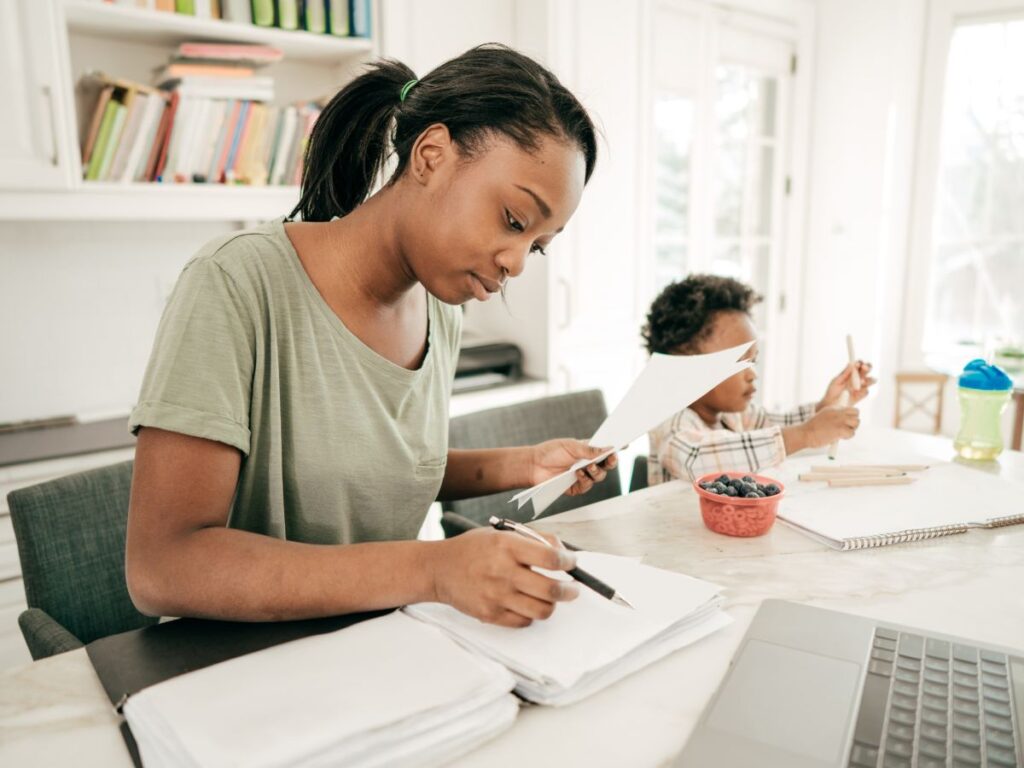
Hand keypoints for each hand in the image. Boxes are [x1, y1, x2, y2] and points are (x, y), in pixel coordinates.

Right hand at [430, 528, 578, 627]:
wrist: (440, 569)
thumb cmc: (473, 549)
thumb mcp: (502, 533)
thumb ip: (534, 539)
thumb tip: (563, 552)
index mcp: (507, 546)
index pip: (550, 558)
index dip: (569, 563)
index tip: (572, 564)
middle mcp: (502, 572)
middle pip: (551, 590)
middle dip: (570, 591)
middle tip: (573, 588)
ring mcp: (496, 596)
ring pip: (542, 610)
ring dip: (552, 604)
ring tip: (550, 597)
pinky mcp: (490, 614)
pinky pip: (524, 622)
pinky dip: (531, 615)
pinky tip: (527, 604)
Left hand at [529, 439, 617, 495]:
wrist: (534, 465)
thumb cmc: (551, 452)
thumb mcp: (571, 446)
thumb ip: (589, 449)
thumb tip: (608, 448)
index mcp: (588, 451)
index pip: (606, 450)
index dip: (616, 449)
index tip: (625, 445)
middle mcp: (588, 464)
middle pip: (607, 465)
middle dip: (611, 462)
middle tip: (610, 458)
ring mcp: (583, 476)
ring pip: (599, 477)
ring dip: (596, 471)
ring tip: (587, 466)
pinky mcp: (576, 487)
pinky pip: (587, 486)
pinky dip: (585, 480)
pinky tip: (578, 474)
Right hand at [793, 405, 860, 449]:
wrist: (805, 434)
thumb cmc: (812, 428)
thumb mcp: (824, 416)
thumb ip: (834, 415)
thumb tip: (846, 419)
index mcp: (833, 408)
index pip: (851, 408)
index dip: (851, 416)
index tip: (846, 422)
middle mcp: (838, 412)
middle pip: (857, 413)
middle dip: (854, 421)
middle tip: (846, 428)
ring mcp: (840, 420)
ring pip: (856, 423)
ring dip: (851, 429)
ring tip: (841, 433)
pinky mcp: (841, 429)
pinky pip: (852, 433)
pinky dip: (847, 437)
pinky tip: (839, 437)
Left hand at [819, 361, 875, 408]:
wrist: (830, 404)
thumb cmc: (833, 390)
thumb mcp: (836, 381)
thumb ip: (844, 373)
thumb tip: (851, 363)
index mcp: (852, 372)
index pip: (860, 364)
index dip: (860, 363)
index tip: (858, 363)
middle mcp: (859, 378)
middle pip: (868, 370)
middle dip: (868, 367)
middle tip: (864, 367)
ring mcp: (861, 387)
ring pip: (871, 380)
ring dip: (869, 379)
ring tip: (861, 381)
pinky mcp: (861, 395)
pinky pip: (866, 391)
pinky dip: (863, 390)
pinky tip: (857, 391)